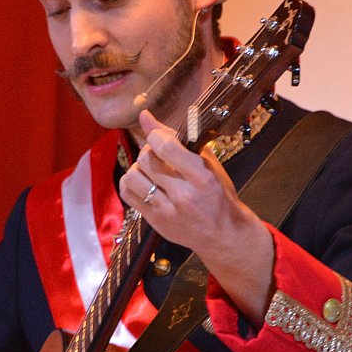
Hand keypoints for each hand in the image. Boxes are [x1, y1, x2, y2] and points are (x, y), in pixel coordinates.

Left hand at [121, 109, 274, 323]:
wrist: (223, 235)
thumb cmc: (218, 195)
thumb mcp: (209, 165)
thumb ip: (179, 141)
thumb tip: (146, 116)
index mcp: (202, 178)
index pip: (167, 147)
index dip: (155, 134)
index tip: (157, 133)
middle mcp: (183, 195)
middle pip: (147, 160)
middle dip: (148, 149)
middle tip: (157, 152)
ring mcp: (167, 211)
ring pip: (133, 177)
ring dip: (138, 167)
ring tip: (150, 169)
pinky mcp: (155, 221)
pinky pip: (128, 194)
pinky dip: (131, 182)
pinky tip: (143, 181)